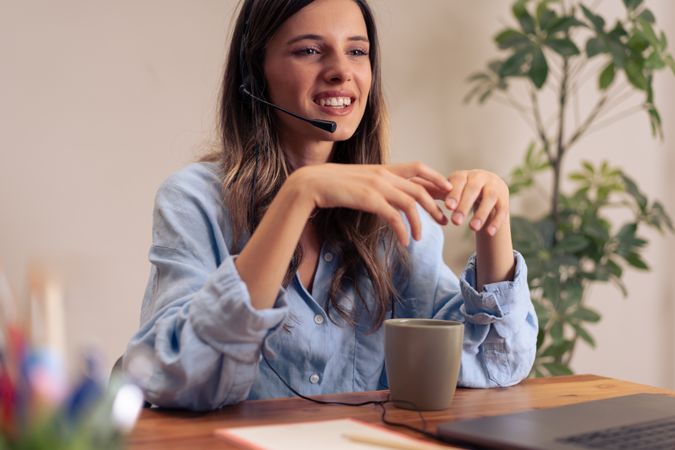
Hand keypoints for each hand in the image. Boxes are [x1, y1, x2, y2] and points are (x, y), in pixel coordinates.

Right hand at [291, 162, 451, 244]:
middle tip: (444, 220)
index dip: (436, 177)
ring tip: (420, 237)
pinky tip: (404, 241)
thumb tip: (389, 197)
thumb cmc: (334, 185)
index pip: (418, 167)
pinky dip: (402, 230)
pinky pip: (393, 216)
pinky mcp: (369, 199)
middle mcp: (384, 174)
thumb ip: (377, 185)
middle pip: (419, 189)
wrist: (312, 183)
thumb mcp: (361, 181)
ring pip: (410, 203)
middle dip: (435, 206)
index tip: (448, 189)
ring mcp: (377, 185)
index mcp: (383, 168)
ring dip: (419, 222)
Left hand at [442, 170, 509, 236]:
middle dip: (464, 206)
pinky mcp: (504, 198)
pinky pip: (502, 210)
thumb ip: (436, 193)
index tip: (448, 207)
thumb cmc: (462, 192)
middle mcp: (480, 177)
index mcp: (464, 175)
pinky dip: (496, 221)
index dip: (454, 194)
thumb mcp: (450, 191)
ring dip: (481, 213)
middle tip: (455, 222)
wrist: (487, 189)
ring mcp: (494, 187)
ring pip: (489, 199)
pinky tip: (489, 233)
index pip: (458, 181)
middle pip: (473, 190)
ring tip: (472, 228)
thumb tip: (419, 195)